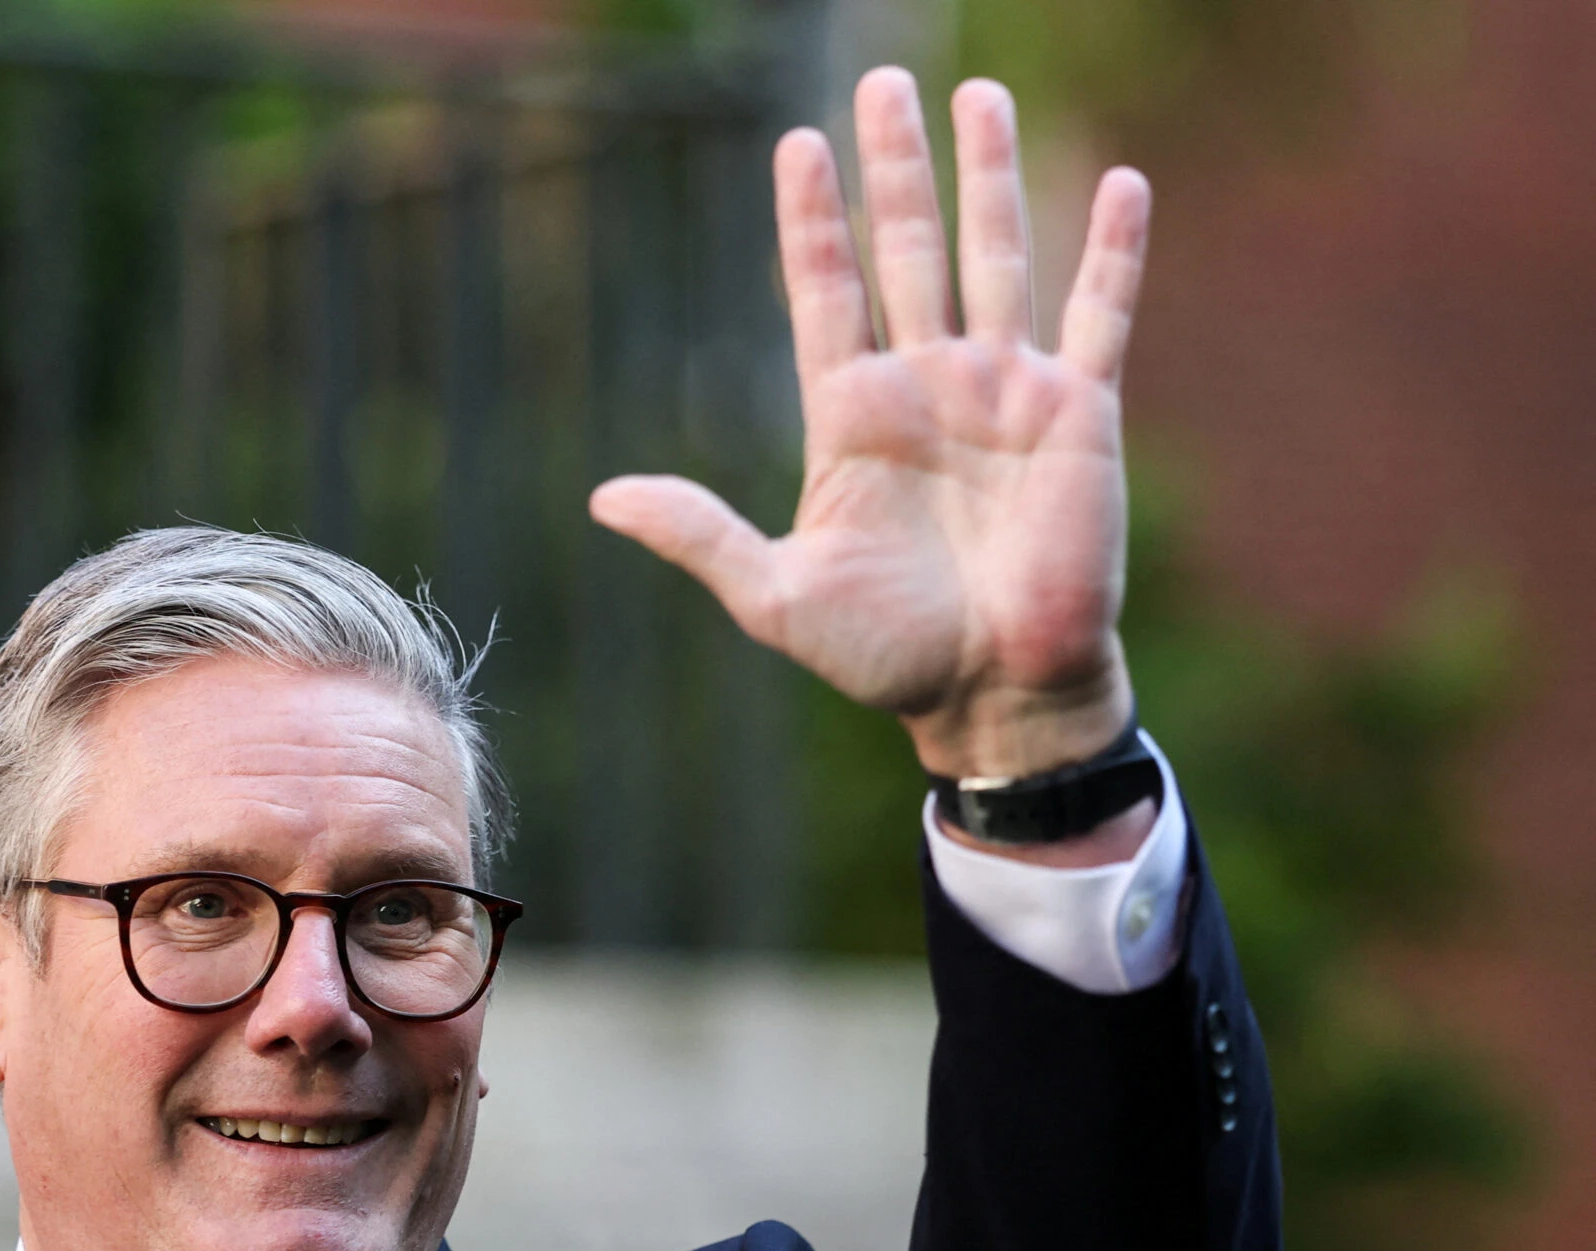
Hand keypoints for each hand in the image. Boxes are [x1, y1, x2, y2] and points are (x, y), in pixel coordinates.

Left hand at [590, 69, 1151, 782]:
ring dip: (989, 176)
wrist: (993, 696)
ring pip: (996, 257)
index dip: (811, 219)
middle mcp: (928, 386)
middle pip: (906, 249)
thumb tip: (603, 498)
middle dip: (894, 168)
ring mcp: (1006, 391)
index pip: (824, 290)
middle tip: (881, 81)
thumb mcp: (774, 596)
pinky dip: (1111, 250)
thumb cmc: (887, 657)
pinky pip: (1099, 314)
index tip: (796, 142)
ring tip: (976, 93)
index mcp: (852, 416)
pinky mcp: (1080, 414)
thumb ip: (698, 535)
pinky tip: (1119, 180)